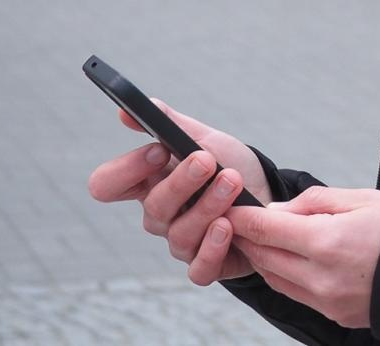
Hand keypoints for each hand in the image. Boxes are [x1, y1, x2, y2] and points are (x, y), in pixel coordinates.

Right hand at [88, 102, 272, 283]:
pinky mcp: (207, 265)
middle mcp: (160, 216)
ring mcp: (182, 243)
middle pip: (152, 207)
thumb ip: (169, 123)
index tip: (158, 149)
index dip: (126, 170)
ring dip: (208, 206)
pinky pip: (199, 268)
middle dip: (181, 182)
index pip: (108, 184)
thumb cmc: (231, 164)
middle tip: (207, 160)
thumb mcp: (204, 138)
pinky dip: (213, 248)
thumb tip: (126, 111)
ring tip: (233, 182)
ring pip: (180, 234)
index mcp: (148, 183)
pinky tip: (228, 226)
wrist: (272, 193)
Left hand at [228, 187, 379, 328]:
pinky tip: (286, 259)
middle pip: (264, 256)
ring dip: (262, 257)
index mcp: (328, 241)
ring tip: (259, 237)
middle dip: (246, 237)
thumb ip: (314, 201)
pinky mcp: (336, 315)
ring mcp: (328, 301)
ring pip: (275, 279)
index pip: (267, 228)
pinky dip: (283, 275)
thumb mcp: (363, 198)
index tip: (228, 205)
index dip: (242, 216)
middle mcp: (322, 277)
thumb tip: (277, 210)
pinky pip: (295, 294)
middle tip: (234, 219)